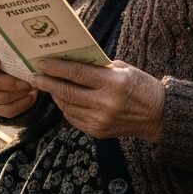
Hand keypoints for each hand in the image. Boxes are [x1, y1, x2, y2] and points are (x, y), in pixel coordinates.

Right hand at [0, 47, 37, 118]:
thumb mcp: (6, 52)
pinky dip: (21, 104)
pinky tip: (31, 97)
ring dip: (18, 93)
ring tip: (32, 87)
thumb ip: (11, 50)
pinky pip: (6, 110)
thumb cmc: (8, 60)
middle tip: (28, 81)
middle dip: (11, 83)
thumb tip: (28, 50)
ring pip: (0, 98)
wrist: (6, 77)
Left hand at [30, 58, 164, 141]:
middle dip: (47, 83)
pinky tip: (62, 99)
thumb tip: (70, 61)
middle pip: (67, 92)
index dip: (56, 68)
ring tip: (47, 85)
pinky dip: (65, 107)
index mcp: (113, 83)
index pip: (77, 74)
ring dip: (55, 95)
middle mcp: (105, 103)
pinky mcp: (98, 132)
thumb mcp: (123, 69)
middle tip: (33, 76)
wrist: (159, 115)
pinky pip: (73, 118)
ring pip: (67, 106)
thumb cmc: (140, 86)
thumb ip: (98, 67)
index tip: (41, 63)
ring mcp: (100, 120)